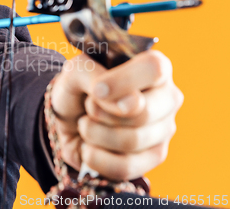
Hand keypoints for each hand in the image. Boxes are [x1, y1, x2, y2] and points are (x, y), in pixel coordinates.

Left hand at [50, 50, 182, 180]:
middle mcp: (167, 97)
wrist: (68, 118)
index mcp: (153, 68)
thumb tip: (131, 103)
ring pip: (132, 140)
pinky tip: (88, 146)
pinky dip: (95, 157)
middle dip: (103, 113)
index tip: (96, 90)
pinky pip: (125, 167)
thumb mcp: (75, 71)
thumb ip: (96, 76)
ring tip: (85, 124)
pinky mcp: (154, 157)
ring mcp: (164, 129)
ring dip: (94, 133)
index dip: (123, 82)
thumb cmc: (78, 88)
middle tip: (88, 107)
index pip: (154, 68)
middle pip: (144, 112)